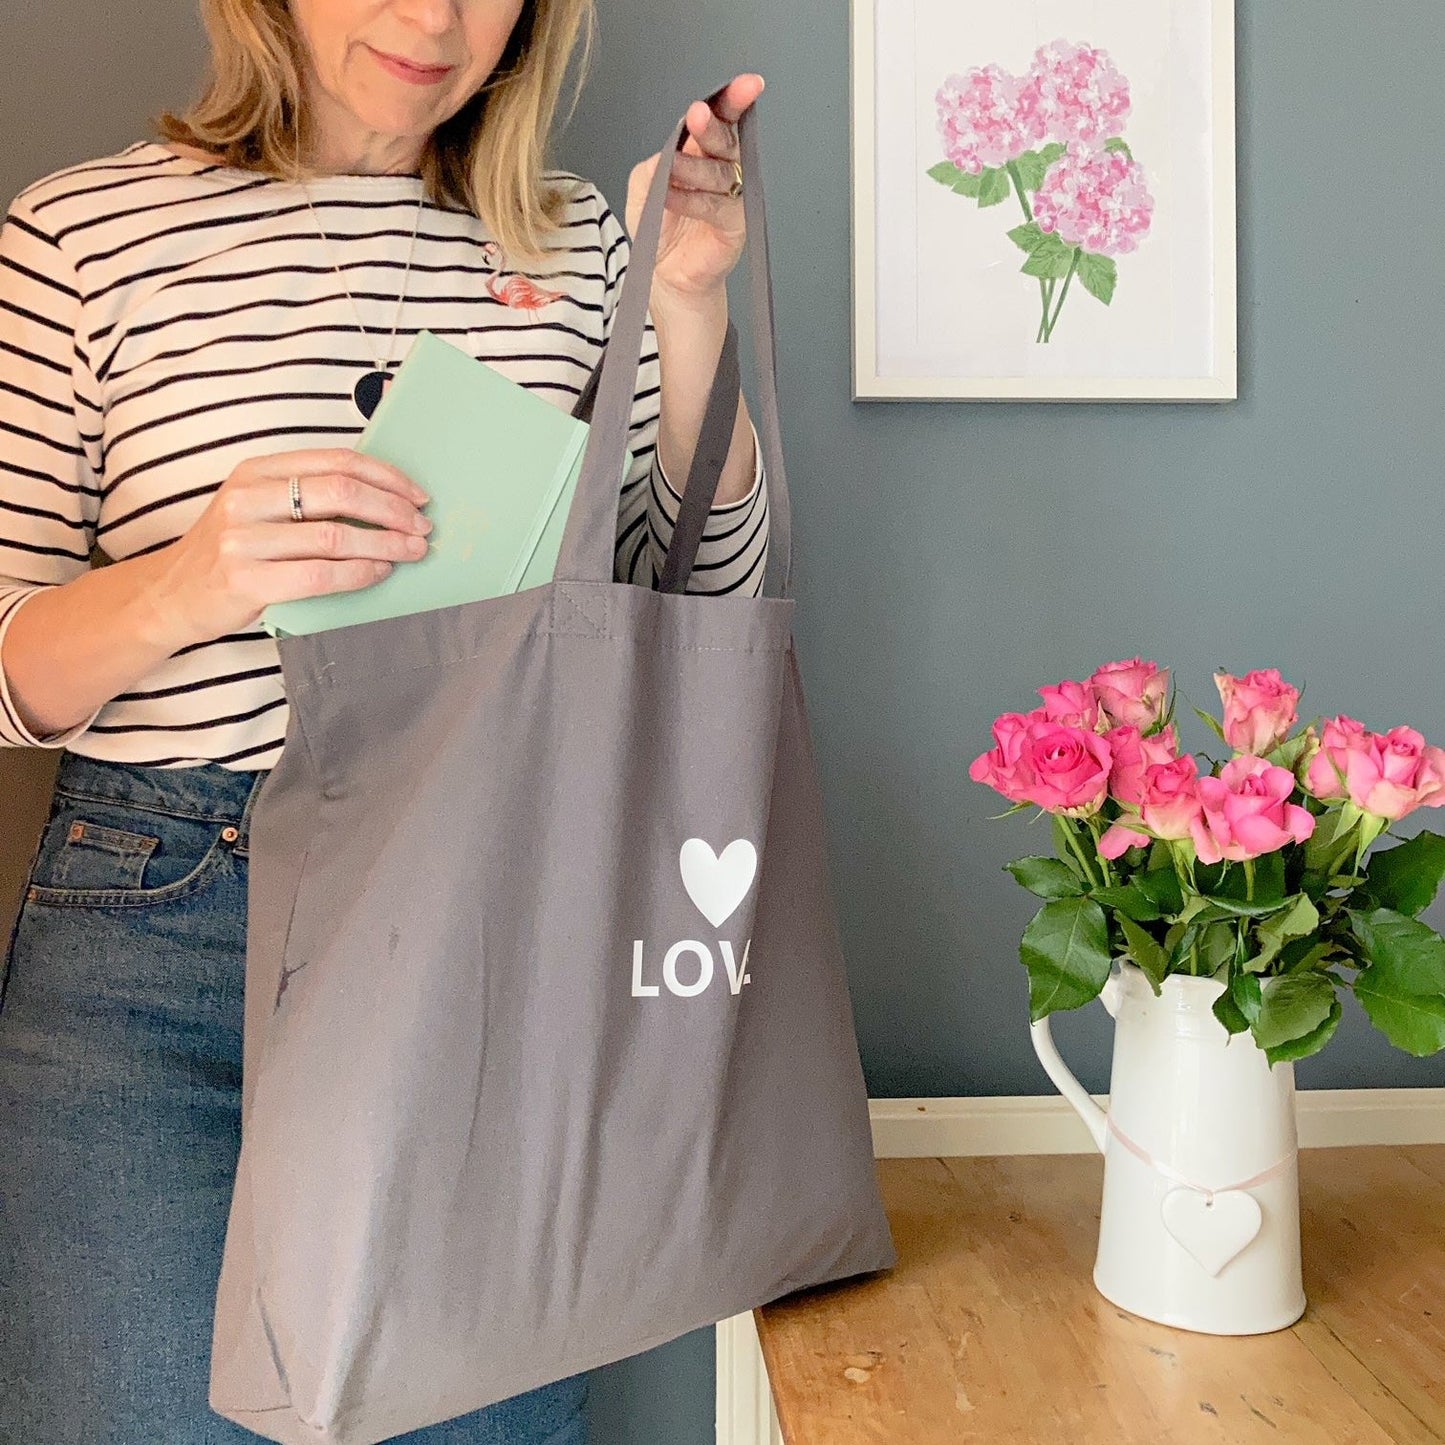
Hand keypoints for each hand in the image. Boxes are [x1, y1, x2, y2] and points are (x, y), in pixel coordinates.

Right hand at [149, 448, 432, 646]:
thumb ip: (306, 497)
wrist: (171, 596)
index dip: (386, 477)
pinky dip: (360, 573)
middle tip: (422, 528)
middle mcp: (247, 498)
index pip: (336, 461)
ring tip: (412, 552)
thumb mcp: (259, 508)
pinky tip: (379, 572)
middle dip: (393, 510)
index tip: (418, 496)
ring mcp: (243, 539)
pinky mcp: (245, 580)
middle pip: (341, 492)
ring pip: (336, 535)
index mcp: (255, 470)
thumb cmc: (232, 553)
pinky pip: (320, 574)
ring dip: (385, 544)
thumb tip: (385, 499)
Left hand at [625, 74, 764, 307]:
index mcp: (702, 153)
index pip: (721, 121)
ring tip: (672, 168)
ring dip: (692, 168)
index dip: (732, 101)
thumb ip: (651, 168)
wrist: (665, 276)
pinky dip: (692, 199)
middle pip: (726, 140)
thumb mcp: (643, 190)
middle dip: (713, 126)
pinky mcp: (734, 225)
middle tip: (698, 116)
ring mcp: (732, 198)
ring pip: (719, 172)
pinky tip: (671, 197)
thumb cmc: (660, 230)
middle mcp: (721, 171)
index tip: (745, 86)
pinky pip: (716, 206)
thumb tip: (666, 153)